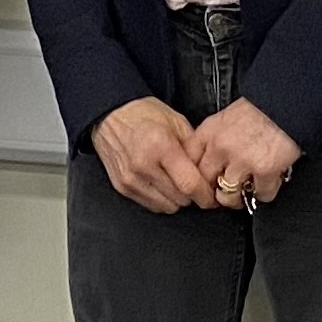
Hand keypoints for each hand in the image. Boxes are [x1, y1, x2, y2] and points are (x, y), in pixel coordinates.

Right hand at [90, 97, 218, 212]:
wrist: (109, 114)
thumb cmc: (143, 114)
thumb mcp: (176, 122)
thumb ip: (194, 148)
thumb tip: (209, 173)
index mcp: (161, 147)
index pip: (189, 184)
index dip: (205, 195)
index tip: (212, 197)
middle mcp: (144, 166)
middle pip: (180, 199)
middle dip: (192, 195)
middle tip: (193, 183)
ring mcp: (131, 179)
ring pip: (166, 206)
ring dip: (176, 199)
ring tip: (175, 182)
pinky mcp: (122, 187)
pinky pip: (151, 205)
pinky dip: (160, 199)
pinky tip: (161, 184)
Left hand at [188, 98, 301, 206]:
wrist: (287, 102)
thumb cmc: (261, 108)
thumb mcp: (226, 117)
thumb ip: (213, 137)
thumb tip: (207, 158)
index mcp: (209, 132)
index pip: (188, 162)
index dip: (194, 175)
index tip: (200, 181)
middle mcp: (221, 147)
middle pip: (205, 182)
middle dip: (212, 191)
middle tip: (220, 194)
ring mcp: (242, 161)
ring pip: (228, 196)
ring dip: (236, 199)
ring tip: (243, 193)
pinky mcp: (265, 171)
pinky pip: (260, 195)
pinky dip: (264, 194)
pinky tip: (265, 185)